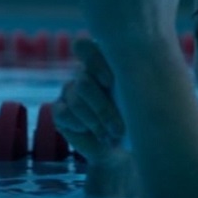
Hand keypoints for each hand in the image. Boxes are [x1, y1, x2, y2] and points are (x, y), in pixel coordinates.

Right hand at [52, 38, 127, 164]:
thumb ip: (129, 79)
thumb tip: (121, 71)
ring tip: (111, 136)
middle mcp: (83, 74)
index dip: (95, 63)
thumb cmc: (137, 120)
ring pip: (76, 100)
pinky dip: (81, 126)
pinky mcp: (59, 111)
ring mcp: (69, 91)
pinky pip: (64, 113)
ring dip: (96, 122)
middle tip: (119, 129)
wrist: (124, 150)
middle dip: (103, 109)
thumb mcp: (138, 98)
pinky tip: (93, 133)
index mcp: (103, 62)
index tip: (110, 82)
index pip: (85, 47)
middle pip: (84, 82)